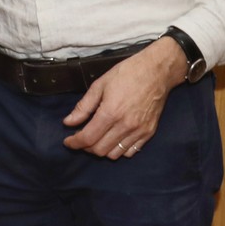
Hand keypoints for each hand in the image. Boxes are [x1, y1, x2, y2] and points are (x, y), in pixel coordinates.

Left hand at [61, 38, 190, 158]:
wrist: (157, 71)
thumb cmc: (127, 74)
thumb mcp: (99, 85)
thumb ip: (83, 107)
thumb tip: (68, 122)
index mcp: (110, 113)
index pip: (88, 138)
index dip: (74, 143)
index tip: (68, 141)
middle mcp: (125, 126)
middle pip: (100, 150)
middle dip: (85, 147)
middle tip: (81, 138)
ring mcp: (139, 131)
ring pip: (115, 154)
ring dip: (102, 150)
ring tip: (97, 139)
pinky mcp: (149, 132)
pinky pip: (131, 151)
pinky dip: (119, 150)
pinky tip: (113, 139)